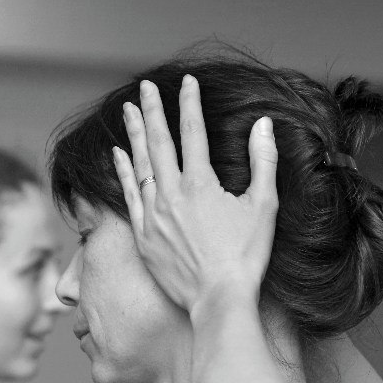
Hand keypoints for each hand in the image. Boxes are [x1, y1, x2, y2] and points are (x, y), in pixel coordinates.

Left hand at [113, 75, 278, 312]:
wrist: (219, 300)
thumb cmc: (246, 257)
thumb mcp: (264, 206)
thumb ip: (263, 161)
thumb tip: (262, 124)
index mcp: (200, 183)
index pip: (192, 131)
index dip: (189, 103)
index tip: (186, 82)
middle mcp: (171, 194)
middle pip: (159, 142)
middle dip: (152, 110)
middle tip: (145, 87)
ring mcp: (152, 216)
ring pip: (139, 165)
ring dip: (134, 134)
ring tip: (128, 111)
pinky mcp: (142, 237)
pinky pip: (129, 195)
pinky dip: (123, 172)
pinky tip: (118, 155)